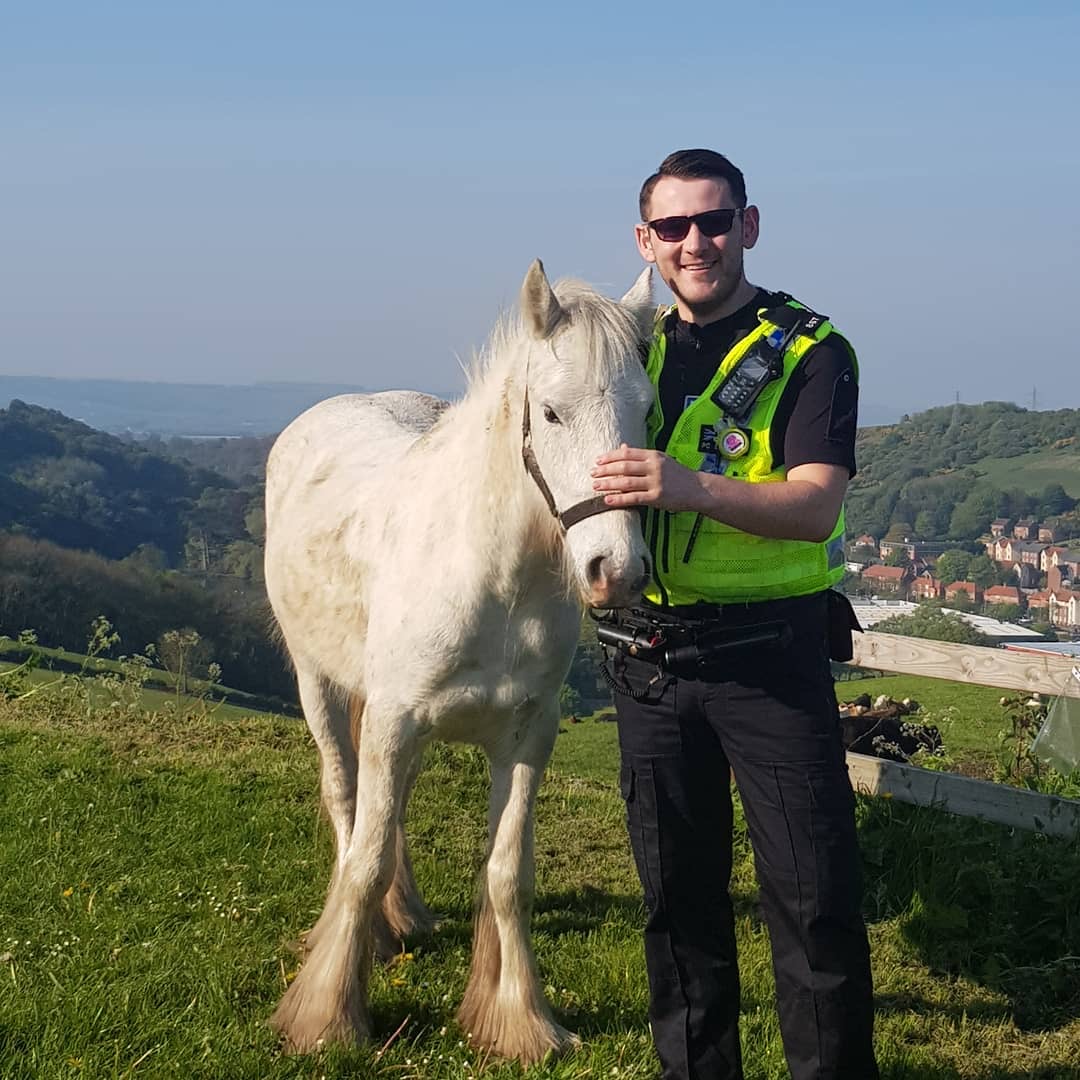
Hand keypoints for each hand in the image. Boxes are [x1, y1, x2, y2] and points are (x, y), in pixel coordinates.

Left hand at [591, 444, 705, 511]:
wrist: (698, 489)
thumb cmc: (677, 475)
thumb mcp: (661, 460)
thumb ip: (641, 456)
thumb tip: (622, 447)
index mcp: (653, 455)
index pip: (627, 453)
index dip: (610, 457)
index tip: (597, 460)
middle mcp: (654, 467)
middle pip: (624, 466)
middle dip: (606, 470)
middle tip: (593, 473)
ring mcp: (656, 482)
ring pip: (626, 481)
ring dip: (608, 484)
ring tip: (596, 486)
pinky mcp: (657, 497)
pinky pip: (634, 498)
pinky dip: (619, 499)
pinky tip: (607, 500)